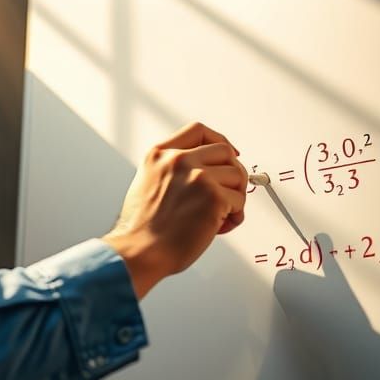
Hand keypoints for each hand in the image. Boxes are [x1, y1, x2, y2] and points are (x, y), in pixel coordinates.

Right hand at [101, 122, 247, 299]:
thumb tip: (206, 172)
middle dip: (233, 172)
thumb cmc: (142, 226)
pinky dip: (234, 217)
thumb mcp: (148, 181)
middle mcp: (178, 160)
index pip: (198, 131)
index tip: (229, 153)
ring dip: (234, 197)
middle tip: (229, 191)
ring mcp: (197, 176)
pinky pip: (239, 202)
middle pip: (224, 151)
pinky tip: (219, 226)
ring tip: (220, 214)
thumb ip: (172, 170)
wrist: (140, 249)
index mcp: (159, 154)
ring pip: (237, 176)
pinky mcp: (214, 197)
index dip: (220, 140)